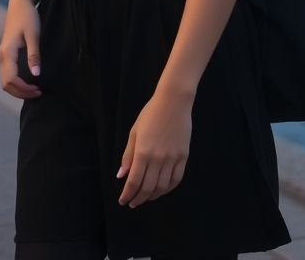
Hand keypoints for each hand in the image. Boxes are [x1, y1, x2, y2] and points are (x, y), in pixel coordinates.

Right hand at [0, 0, 42, 99]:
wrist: (19, 4)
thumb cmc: (28, 17)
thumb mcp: (34, 34)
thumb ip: (34, 55)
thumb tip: (36, 75)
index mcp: (7, 53)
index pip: (11, 80)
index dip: (24, 89)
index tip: (38, 90)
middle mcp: (1, 56)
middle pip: (6, 84)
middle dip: (21, 92)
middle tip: (38, 93)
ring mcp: (1, 55)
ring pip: (5, 80)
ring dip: (18, 89)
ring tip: (35, 90)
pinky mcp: (5, 54)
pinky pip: (8, 74)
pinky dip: (16, 82)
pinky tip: (29, 81)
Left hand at [116, 89, 192, 207]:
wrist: (173, 102)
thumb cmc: (151, 114)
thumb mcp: (134, 132)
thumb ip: (128, 155)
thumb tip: (121, 175)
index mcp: (143, 152)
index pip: (134, 181)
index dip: (127, 194)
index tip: (123, 200)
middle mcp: (158, 158)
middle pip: (147, 187)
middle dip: (138, 198)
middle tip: (132, 203)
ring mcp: (172, 158)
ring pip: (162, 187)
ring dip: (152, 196)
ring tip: (145, 197)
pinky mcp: (183, 156)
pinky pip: (176, 179)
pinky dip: (168, 189)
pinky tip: (161, 189)